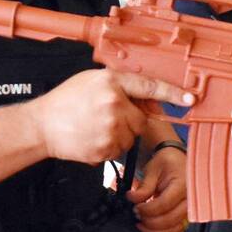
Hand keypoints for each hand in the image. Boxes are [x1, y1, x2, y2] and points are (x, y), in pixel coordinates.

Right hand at [31, 70, 191, 164]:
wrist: (41, 125)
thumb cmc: (65, 101)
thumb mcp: (92, 82)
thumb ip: (122, 88)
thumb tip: (151, 104)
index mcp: (111, 82)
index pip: (150, 87)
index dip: (173, 93)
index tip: (190, 98)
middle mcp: (113, 103)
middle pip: (141, 119)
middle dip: (129, 120)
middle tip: (105, 117)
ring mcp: (109, 127)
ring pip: (131, 136)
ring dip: (119, 135)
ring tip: (94, 127)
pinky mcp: (105, 147)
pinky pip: (119, 150)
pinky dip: (109, 147)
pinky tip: (92, 138)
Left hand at [126, 145, 187, 231]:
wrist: (178, 161)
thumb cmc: (168, 163)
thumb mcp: (153, 169)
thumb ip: (144, 187)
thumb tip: (133, 199)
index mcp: (183, 184)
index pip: (164, 204)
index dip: (147, 209)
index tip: (135, 208)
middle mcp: (190, 199)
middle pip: (170, 220)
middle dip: (149, 222)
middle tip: (137, 215)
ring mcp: (190, 210)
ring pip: (173, 230)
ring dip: (154, 231)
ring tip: (142, 223)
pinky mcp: (186, 217)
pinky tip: (151, 229)